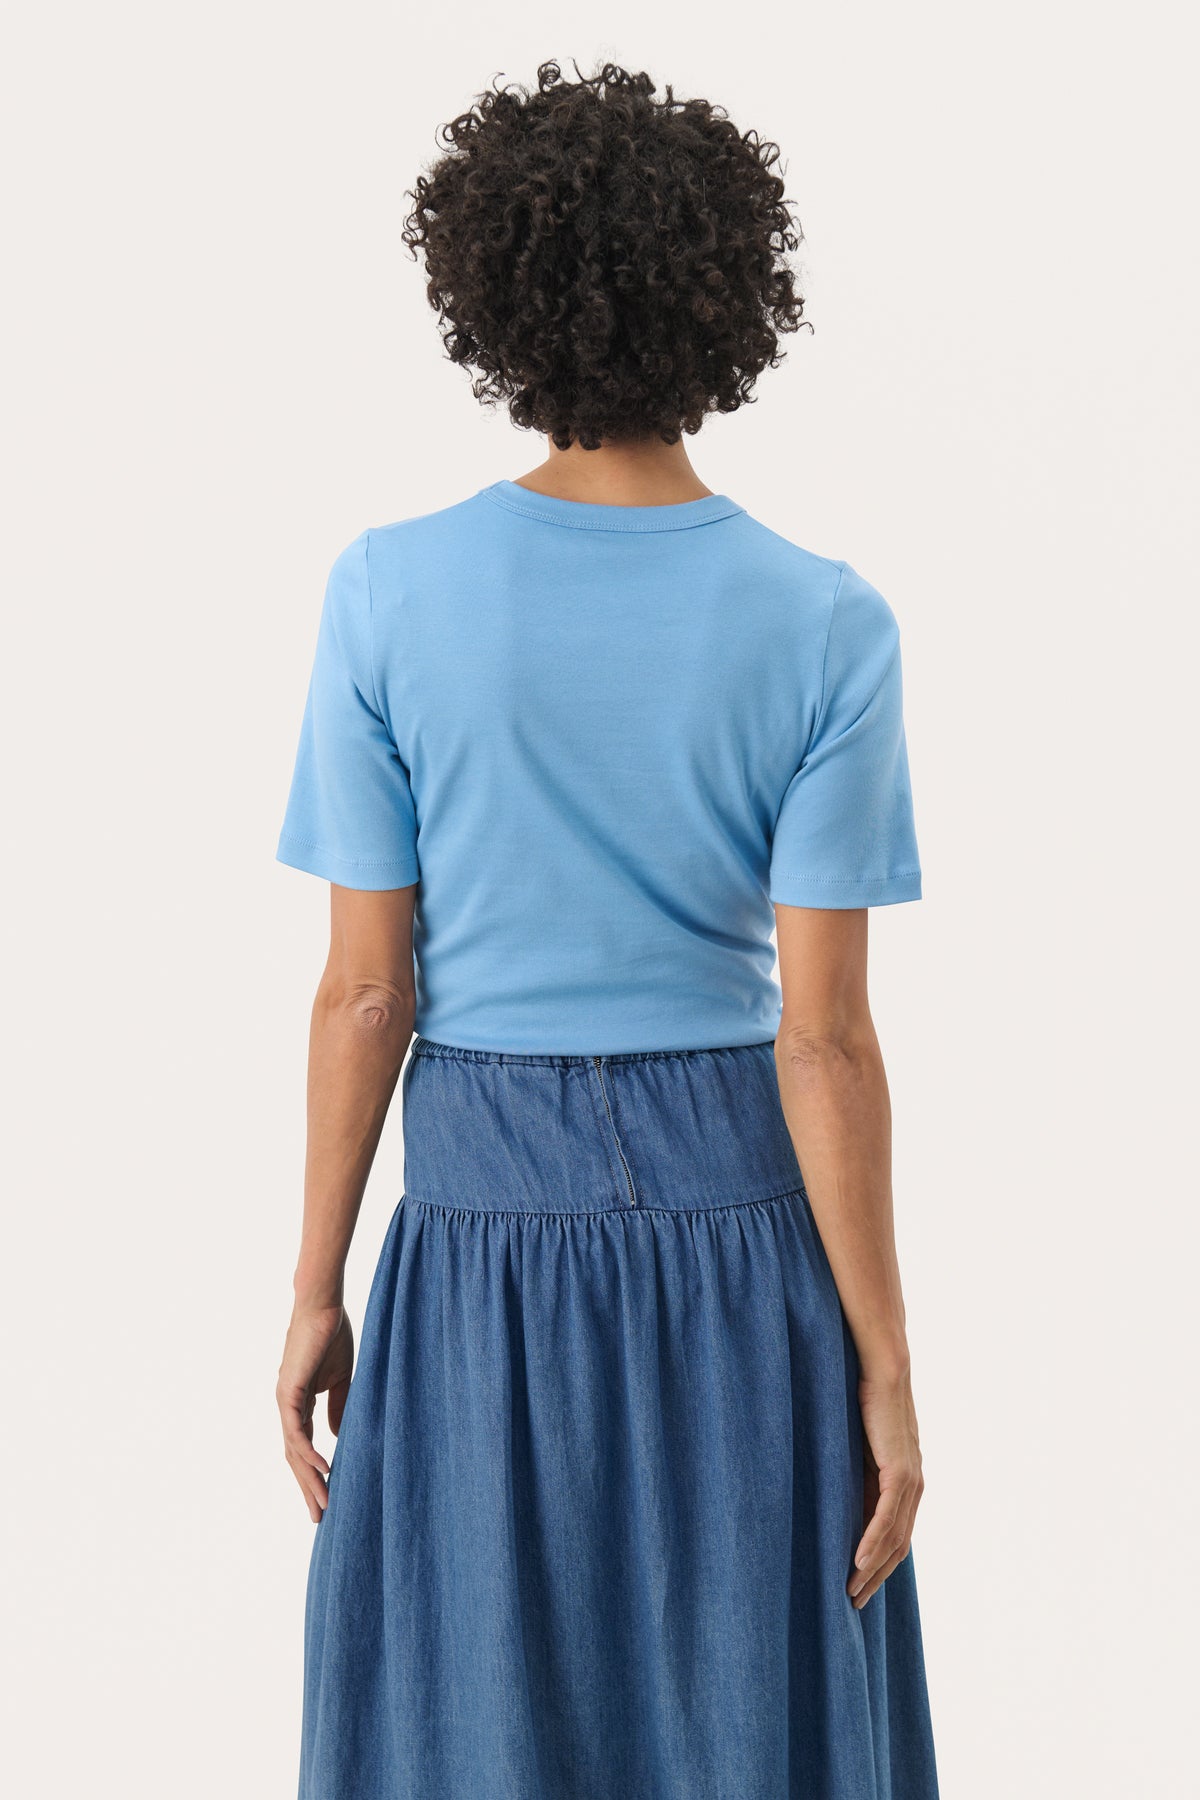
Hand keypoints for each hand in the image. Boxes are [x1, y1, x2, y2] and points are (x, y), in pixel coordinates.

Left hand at [276, 1301, 353, 1521]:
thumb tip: (340, 1436)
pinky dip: (309, 1453)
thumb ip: (339, 1407)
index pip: (304, 1448)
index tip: (326, 1496)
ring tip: (323, 1504)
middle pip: (295, 1458)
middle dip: (308, 1487)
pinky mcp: (289, 1392)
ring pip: (294, 1451)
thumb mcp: (341, 1378)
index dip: (313, 1473)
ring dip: (308, 1479)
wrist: (322, 1305)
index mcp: (299, 1404)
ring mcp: (285, 1401)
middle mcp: (287, 1407)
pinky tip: (324, 1470)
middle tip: (320, 1516)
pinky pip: (297, 1431)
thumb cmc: (331, 1335)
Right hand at [847, 1368, 924, 1608]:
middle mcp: (914, 1484)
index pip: (894, 1534)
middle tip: (853, 1603)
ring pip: (894, 1537)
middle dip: (876, 1577)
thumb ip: (854, 1471)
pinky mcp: (900, 1469)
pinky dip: (872, 1542)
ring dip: (872, 1568)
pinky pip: (887, 1516)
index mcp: (904, 1480)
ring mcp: (910, 1478)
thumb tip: (832, 1497)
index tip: (856, 1587)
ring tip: (852, 1592)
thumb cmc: (865, 1396)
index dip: (877, 1564)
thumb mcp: (857, 1444)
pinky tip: (857, 1562)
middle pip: (898, 1545)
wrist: (883, 1364)